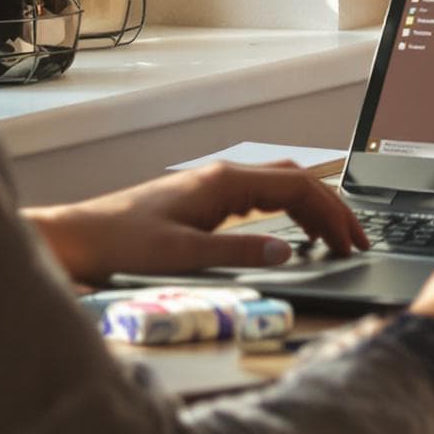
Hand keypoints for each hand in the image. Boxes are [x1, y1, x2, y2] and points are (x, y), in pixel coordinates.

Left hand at [23, 161, 369, 284]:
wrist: (77, 240)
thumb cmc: (120, 245)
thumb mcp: (183, 255)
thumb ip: (238, 253)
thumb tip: (289, 254)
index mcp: (225, 182)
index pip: (298, 188)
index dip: (332, 214)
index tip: (352, 241)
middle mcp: (224, 177)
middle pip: (296, 182)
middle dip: (332, 209)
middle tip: (356, 241)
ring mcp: (214, 187)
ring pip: (280, 187)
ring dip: (312, 210)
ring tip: (334, 239)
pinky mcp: (204, 202)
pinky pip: (262, 198)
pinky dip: (289, 213)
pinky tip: (291, 236)